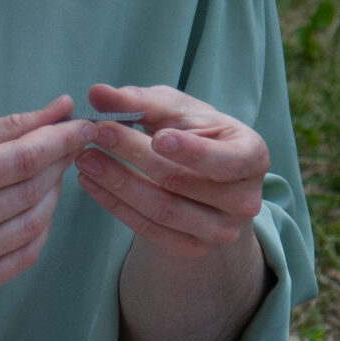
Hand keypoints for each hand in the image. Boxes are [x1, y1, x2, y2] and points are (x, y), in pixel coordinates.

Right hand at [0, 96, 92, 303]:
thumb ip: (6, 127)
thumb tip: (61, 109)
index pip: (24, 160)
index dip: (61, 141)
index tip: (83, 125)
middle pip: (33, 192)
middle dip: (59, 164)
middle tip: (66, 145)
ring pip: (34, 227)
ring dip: (52, 197)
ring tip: (48, 175)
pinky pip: (22, 259)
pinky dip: (38, 231)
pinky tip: (33, 209)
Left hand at [76, 83, 268, 260]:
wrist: (204, 174)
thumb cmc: (194, 132)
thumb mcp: (175, 110)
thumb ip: (140, 101)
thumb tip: (97, 92)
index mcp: (252, 157)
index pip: (224, 160)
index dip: (192, 151)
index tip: (156, 136)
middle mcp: (246, 200)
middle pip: (182, 182)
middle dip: (134, 156)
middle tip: (96, 134)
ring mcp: (221, 230)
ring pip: (162, 209)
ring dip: (117, 183)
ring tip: (86, 159)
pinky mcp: (193, 248)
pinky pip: (149, 230)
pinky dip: (116, 206)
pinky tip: (91, 184)